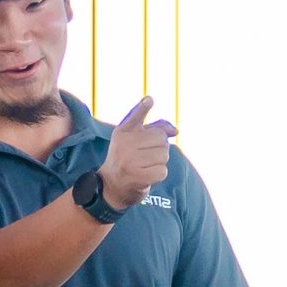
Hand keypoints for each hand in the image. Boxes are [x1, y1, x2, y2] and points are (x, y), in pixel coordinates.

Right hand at [96, 97, 174, 211]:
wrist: (112, 185)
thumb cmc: (128, 158)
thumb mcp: (136, 140)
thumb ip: (156, 129)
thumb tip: (175, 130)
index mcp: (123, 132)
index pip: (135, 116)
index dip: (143, 107)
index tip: (149, 100)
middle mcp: (124, 144)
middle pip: (161, 139)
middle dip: (160, 148)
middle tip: (145, 156)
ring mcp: (129, 161)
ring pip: (164, 155)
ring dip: (160, 163)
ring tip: (145, 166)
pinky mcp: (137, 176)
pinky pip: (163, 171)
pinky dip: (159, 174)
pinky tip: (147, 175)